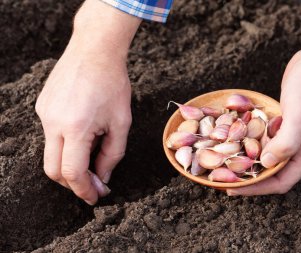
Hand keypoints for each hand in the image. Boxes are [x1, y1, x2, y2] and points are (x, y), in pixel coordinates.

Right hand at [35, 0, 140, 204]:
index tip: (95, 197)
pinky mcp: (42, 106)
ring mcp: (44, 114)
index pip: (72, 173)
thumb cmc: (113, 84)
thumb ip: (112, 155)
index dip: (84, 190)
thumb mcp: (121, 123)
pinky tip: (84, 131)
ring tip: (94, 150)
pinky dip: (66, 143)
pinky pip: (51, 134)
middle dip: (73, 182)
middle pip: (53, 170)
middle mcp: (53, 122)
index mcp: (75, 128)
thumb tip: (102, 178)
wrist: (95, 50)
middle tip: (94, 183)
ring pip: (51, 152)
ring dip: (71, 161)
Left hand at [227, 11, 300, 195]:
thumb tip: (266, 163)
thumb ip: (286, 141)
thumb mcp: (300, 114)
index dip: (257, 188)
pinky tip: (235, 144)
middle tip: (224, 180)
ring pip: (267, 159)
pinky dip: (251, 146)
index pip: (281, 181)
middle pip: (272, 174)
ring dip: (248, 164)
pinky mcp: (283, 125)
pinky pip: (265, 142)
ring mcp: (291, 137)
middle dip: (249, 179)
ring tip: (226, 166)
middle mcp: (300, 149)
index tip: (233, 188)